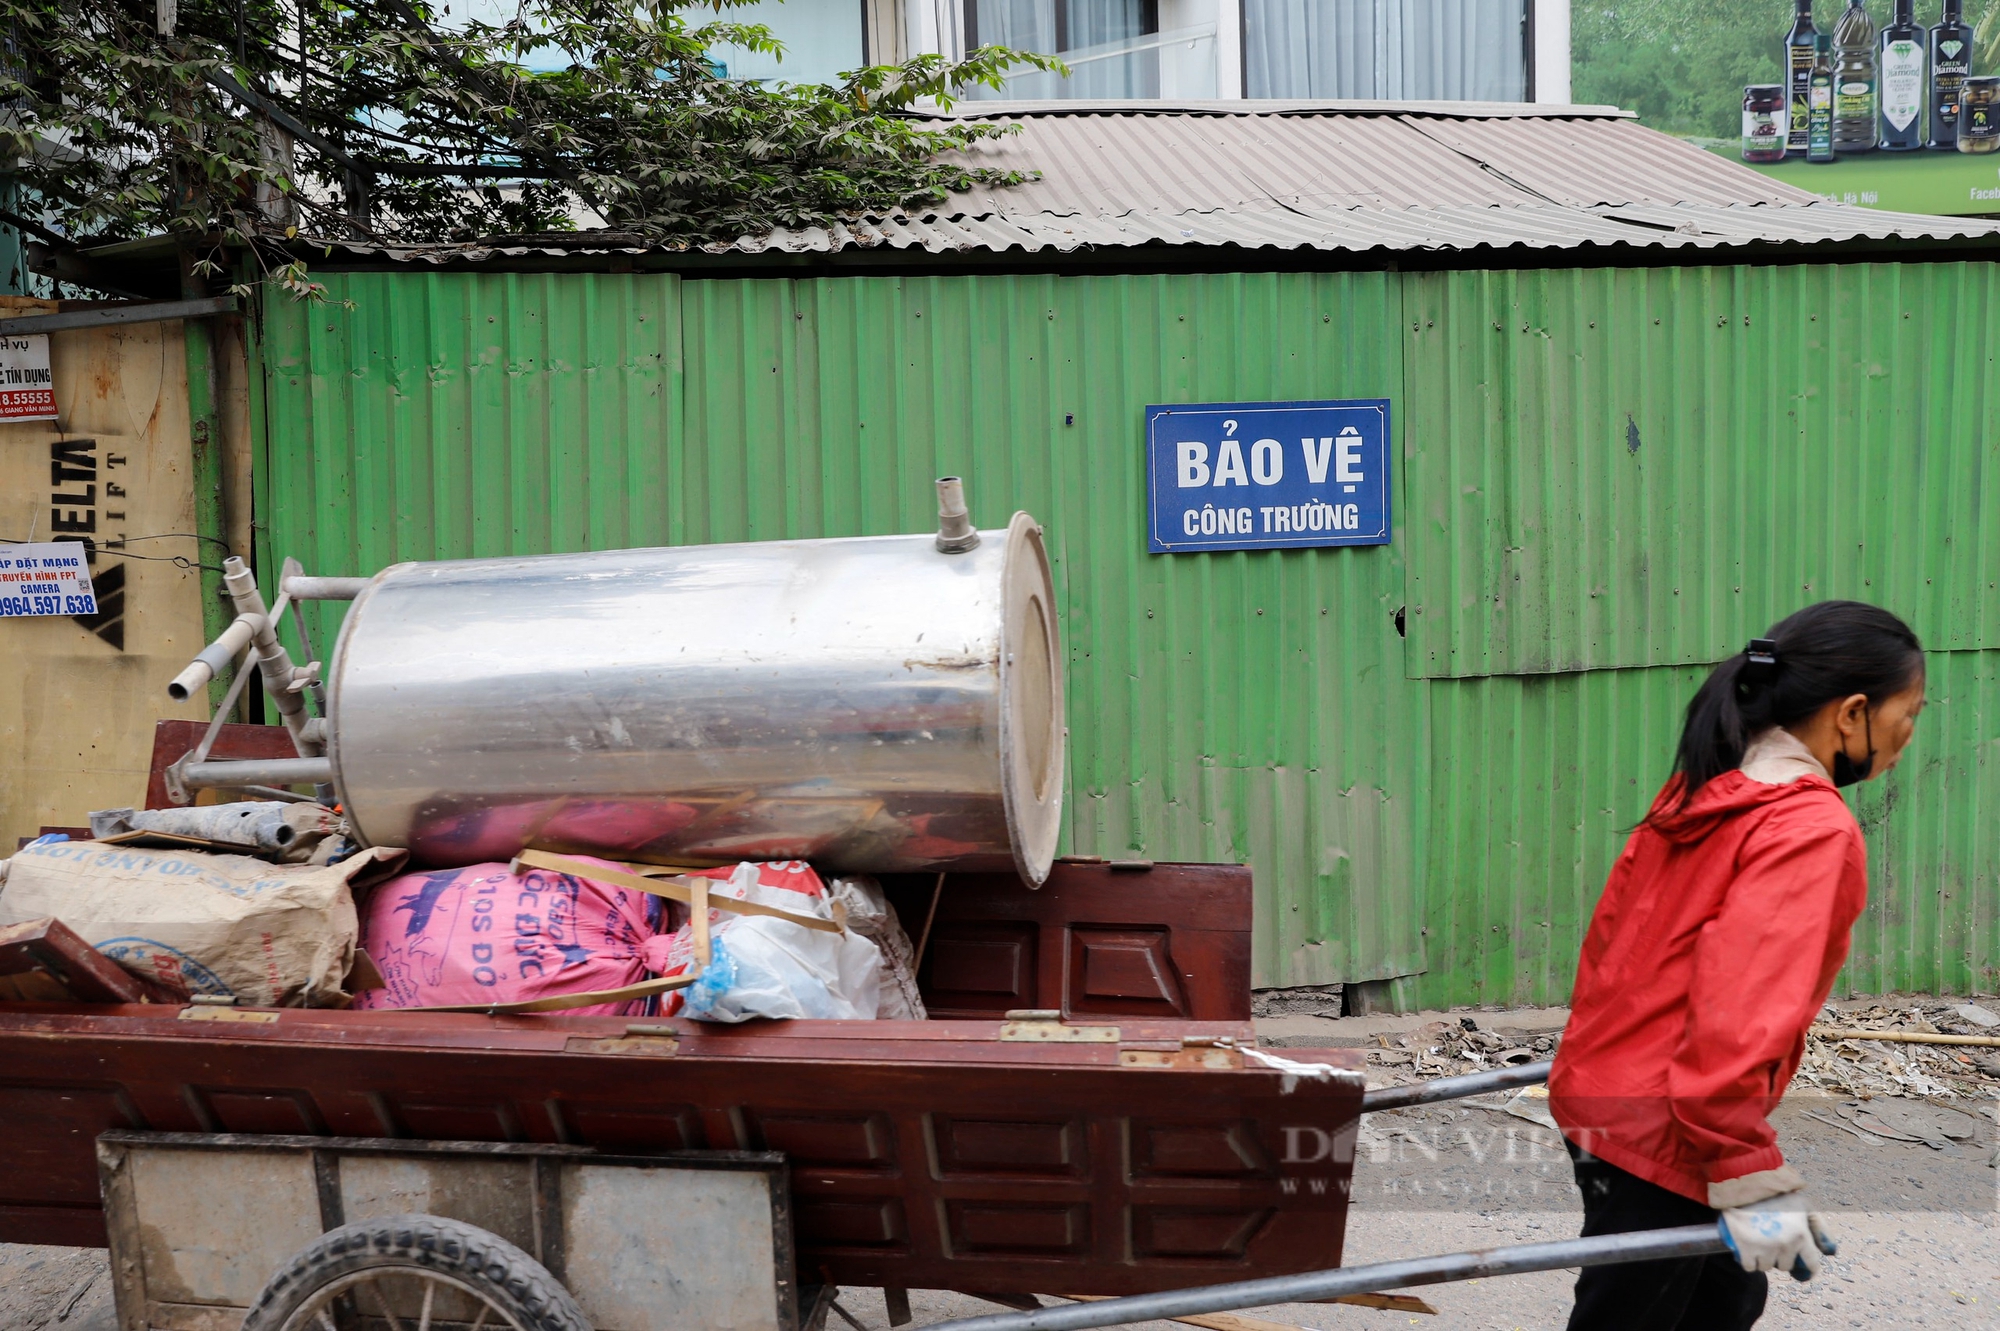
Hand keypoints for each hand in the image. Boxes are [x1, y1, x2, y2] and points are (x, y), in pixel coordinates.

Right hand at [1718, 1192, 1835, 1280]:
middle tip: (1772, 1243)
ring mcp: (1764, 1247)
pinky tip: (1748, 1251)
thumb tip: (1830, 1253)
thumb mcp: (1804, 1206)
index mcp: (1801, 1235)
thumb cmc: (1777, 1195)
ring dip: (1763, 1260)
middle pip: (1784, 1266)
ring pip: (1766, 1266)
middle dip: (1779, 1258)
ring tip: (1758, 1243)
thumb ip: (1820, 1228)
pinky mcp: (1744, 1248)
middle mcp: (1785, 1244)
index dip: (1806, 1267)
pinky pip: (1750, 1266)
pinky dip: (1749, 1262)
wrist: (1744, 1182)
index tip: (1800, 1267)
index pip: (1811, 1265)